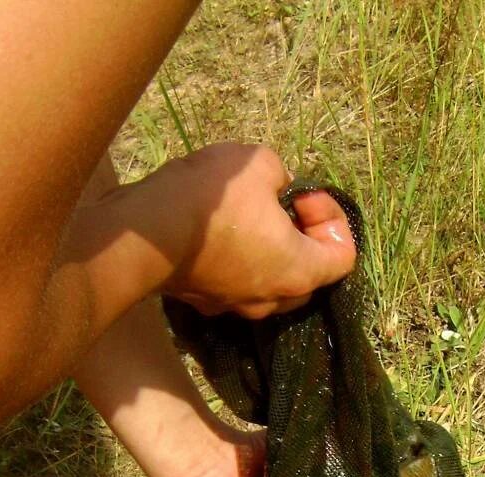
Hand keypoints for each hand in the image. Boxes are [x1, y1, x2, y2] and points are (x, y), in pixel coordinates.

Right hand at [143, 143, 356, 318]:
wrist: (141, 233)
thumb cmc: (210, 200)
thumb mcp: (257, 163)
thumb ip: (280, 174)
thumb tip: (277, 184)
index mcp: (300, 272)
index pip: (344, 257)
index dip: (332, 220)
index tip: (303, 196)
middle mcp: (274, 299)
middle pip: (309, 272)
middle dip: (302, 236)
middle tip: (280, 205)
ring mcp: (236, 306)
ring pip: (270, 280)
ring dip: (268, 248)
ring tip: (246, 214)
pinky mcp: (205, 301)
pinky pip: (234, 281)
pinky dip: (235, 258)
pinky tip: (214, 228)